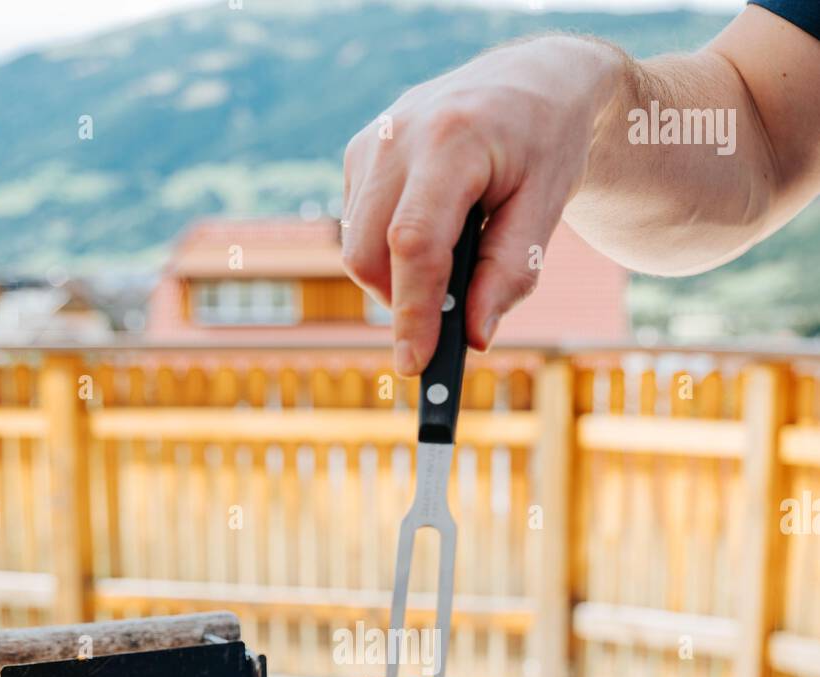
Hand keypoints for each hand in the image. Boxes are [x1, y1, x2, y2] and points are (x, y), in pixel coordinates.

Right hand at [342, 36, 621, 375]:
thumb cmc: (545, 147)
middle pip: (369, 253)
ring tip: (453, 259)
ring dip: (397, 279)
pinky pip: (358, 229)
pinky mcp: (361, 153)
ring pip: (356, 248)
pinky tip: (435, 231)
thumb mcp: (547, 210)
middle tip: (449, 313)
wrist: (532, 83)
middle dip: (402, 301)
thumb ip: (511, 273)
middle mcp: (398, 135)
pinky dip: (389, 252)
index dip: (412, 311)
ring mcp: (372, 142)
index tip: (415, 365)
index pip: (414, 242)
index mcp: (451, 140)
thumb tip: (474, 337)